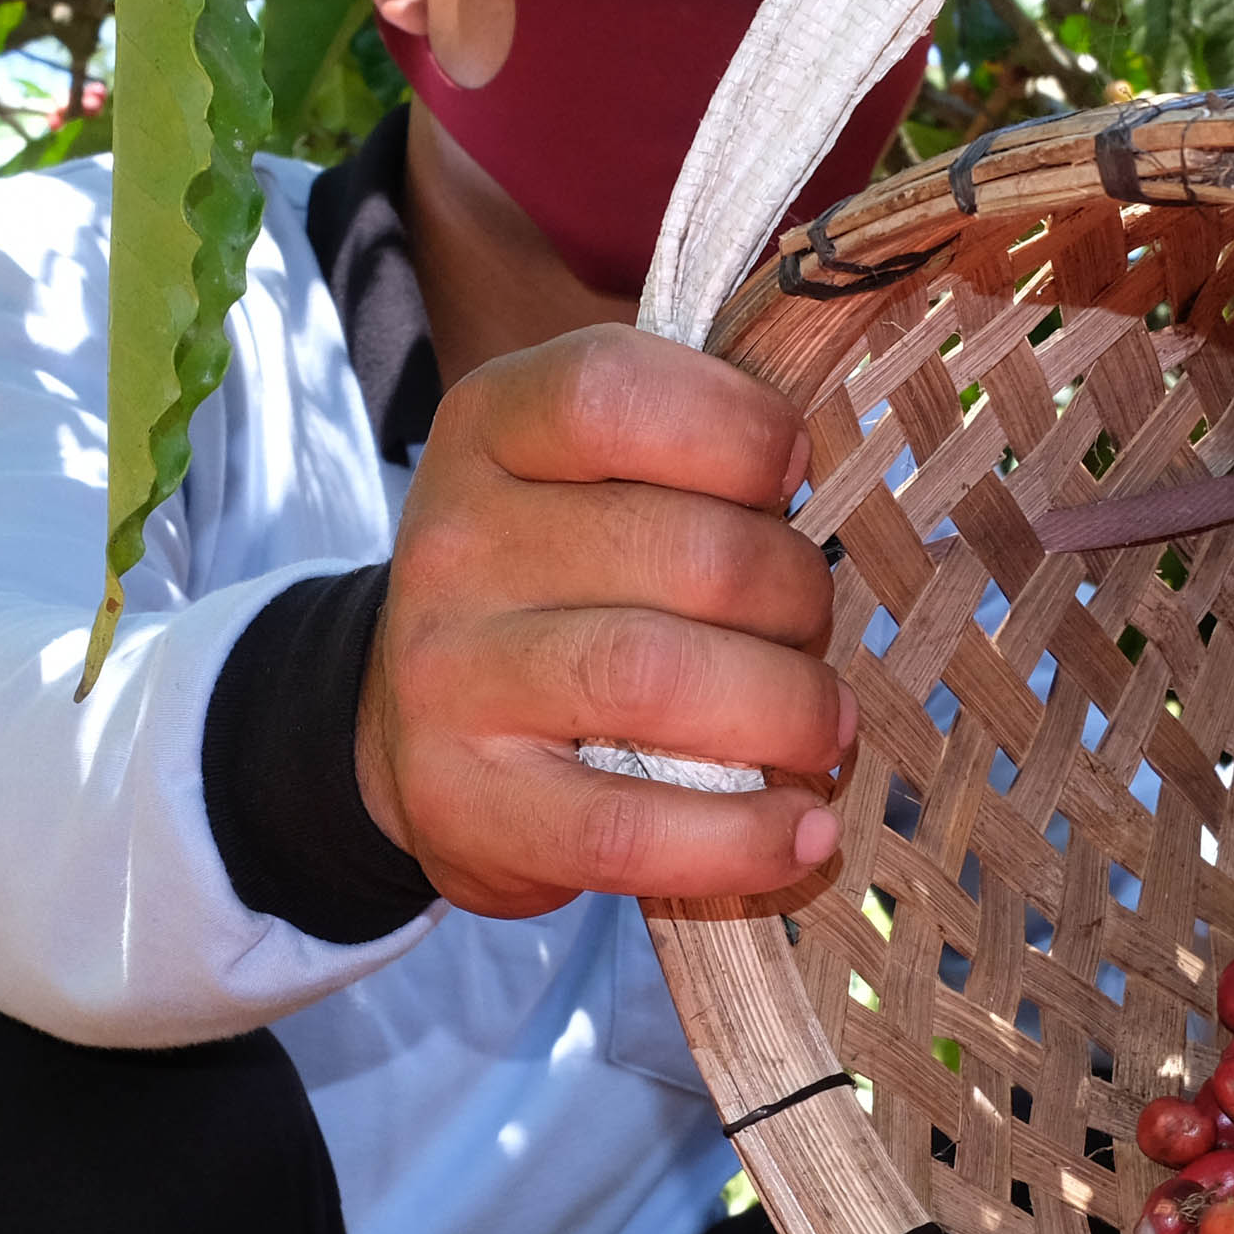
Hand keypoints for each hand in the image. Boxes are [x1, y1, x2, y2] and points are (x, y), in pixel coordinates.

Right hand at [359, 326, 852, 917]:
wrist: (410, 734)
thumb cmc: (557, 588)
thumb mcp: (587, 478)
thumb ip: (688, 443)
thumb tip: (824, 456)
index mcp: (489, 430)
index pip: (611, 394)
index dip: (738, 430)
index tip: (789, 474)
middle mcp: (453, 543)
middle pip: (686, 550)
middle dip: (797, 596)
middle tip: (810, 633)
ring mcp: (447, 678)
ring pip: (659, 679)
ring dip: (784, 710)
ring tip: (819, 729)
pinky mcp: (463, 805)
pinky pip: (626, 829)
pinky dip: (740, 839)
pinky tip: (798, 834)